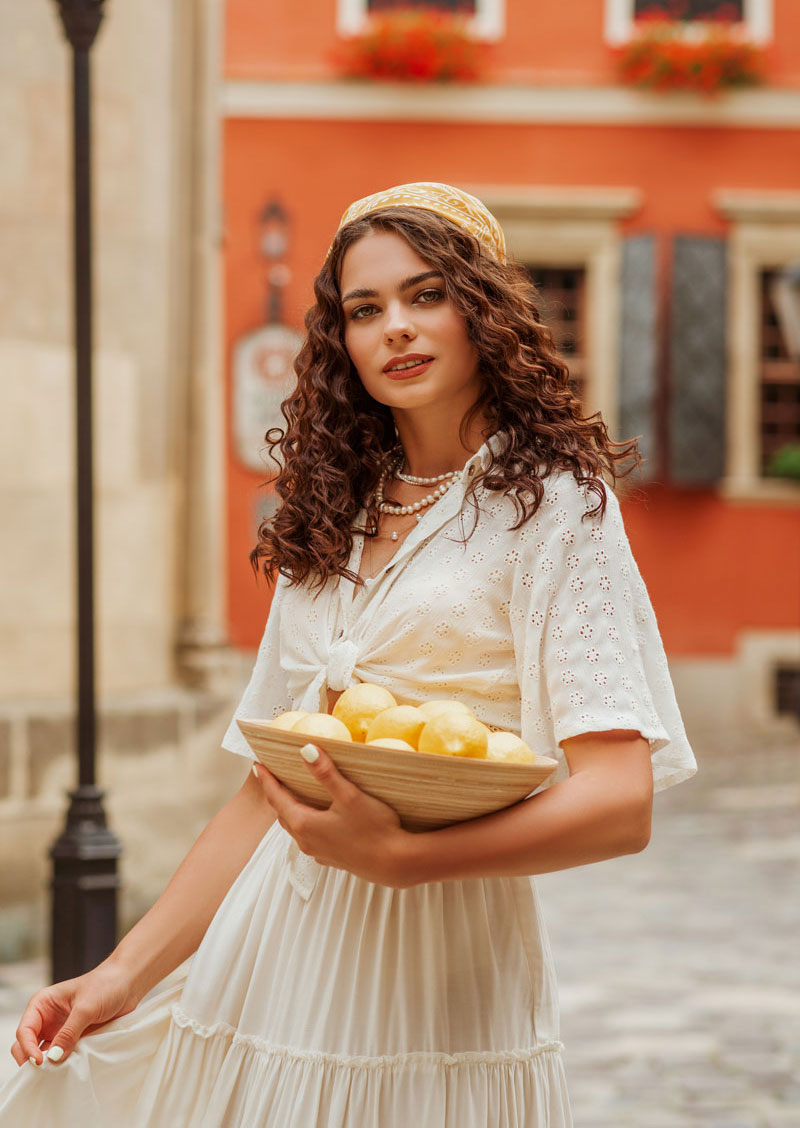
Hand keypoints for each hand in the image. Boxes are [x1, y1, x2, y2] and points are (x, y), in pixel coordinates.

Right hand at [10, 962, 138, 1067]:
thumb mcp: (86, 1008)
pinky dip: (61, 1064)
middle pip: (28, 1044)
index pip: (25, 1030)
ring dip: (47, 1064)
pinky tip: (66, 1070)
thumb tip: (54, 1057)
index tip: (38, 1061)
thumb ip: (69, 1032)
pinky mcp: (73, 1038)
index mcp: (43, 1003)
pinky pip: (61, 1055)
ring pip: (44, 1053)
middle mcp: (47, 1018)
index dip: (27, 1047)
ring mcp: (60, 1030)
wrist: (128, 983)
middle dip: (30, 1058)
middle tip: (41, 1072)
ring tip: (53, 1074)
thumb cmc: (106, 985)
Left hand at [253, 745, 411, 886]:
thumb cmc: (374, 829)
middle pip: (283, 813)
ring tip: (291, 794)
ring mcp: (318, 852)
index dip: (267, 780)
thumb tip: (306, 749)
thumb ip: (326, 773)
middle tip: (272, 776)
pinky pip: (309, 837)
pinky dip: (305, 822)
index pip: (277, 798)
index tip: (257, 765)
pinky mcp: (331, 858)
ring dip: (290, 809)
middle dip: (276, 794)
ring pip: (295, 827)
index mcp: (304, 824)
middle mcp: (306, 841)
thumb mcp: (349, 796)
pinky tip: (316, 818)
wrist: (395, 863)